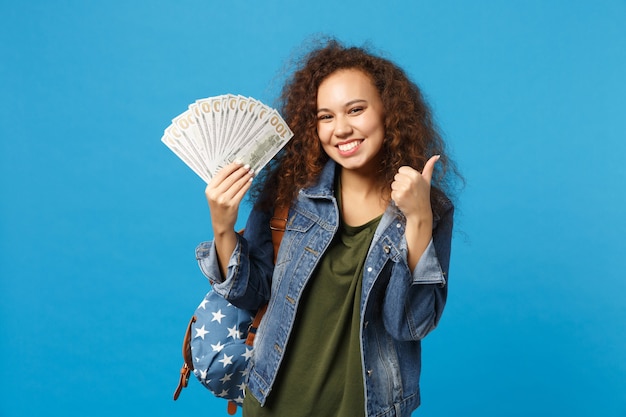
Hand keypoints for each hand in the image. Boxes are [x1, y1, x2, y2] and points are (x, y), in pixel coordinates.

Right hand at [205, 161, 253, 234]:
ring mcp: (224, 200)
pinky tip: (250, 180)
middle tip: (248, 166)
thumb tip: (234, 169)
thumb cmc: (219, 207)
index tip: (239, 161)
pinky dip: (247, 185)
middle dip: (241, 170)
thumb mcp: (215, 194)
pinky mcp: (233, 205)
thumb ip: (221, 183)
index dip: (232, 166)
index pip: (221, 174)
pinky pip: (242, 191)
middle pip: (231, 178)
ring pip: (238, 184)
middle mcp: (215, 194)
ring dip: (245, 176)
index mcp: (209, 189)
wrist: (220, 224)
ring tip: (251, 172)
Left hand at [391, 155, 439, 270]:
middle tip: (409, 191)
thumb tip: (437, 156)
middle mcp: (410, 181)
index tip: (411, 184)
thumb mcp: (427, 181)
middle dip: (401, 183)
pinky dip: (396, 197)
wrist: (420, 213)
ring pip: (393, 184)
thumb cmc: (423, 196)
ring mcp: (404, 189)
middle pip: (396, 176)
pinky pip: (392, 192)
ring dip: (398, 190)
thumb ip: (430, 167)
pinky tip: (403, 201)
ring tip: (406, 196)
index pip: (401, 169)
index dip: (405, 176)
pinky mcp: (398, 197)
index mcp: (417, 175)